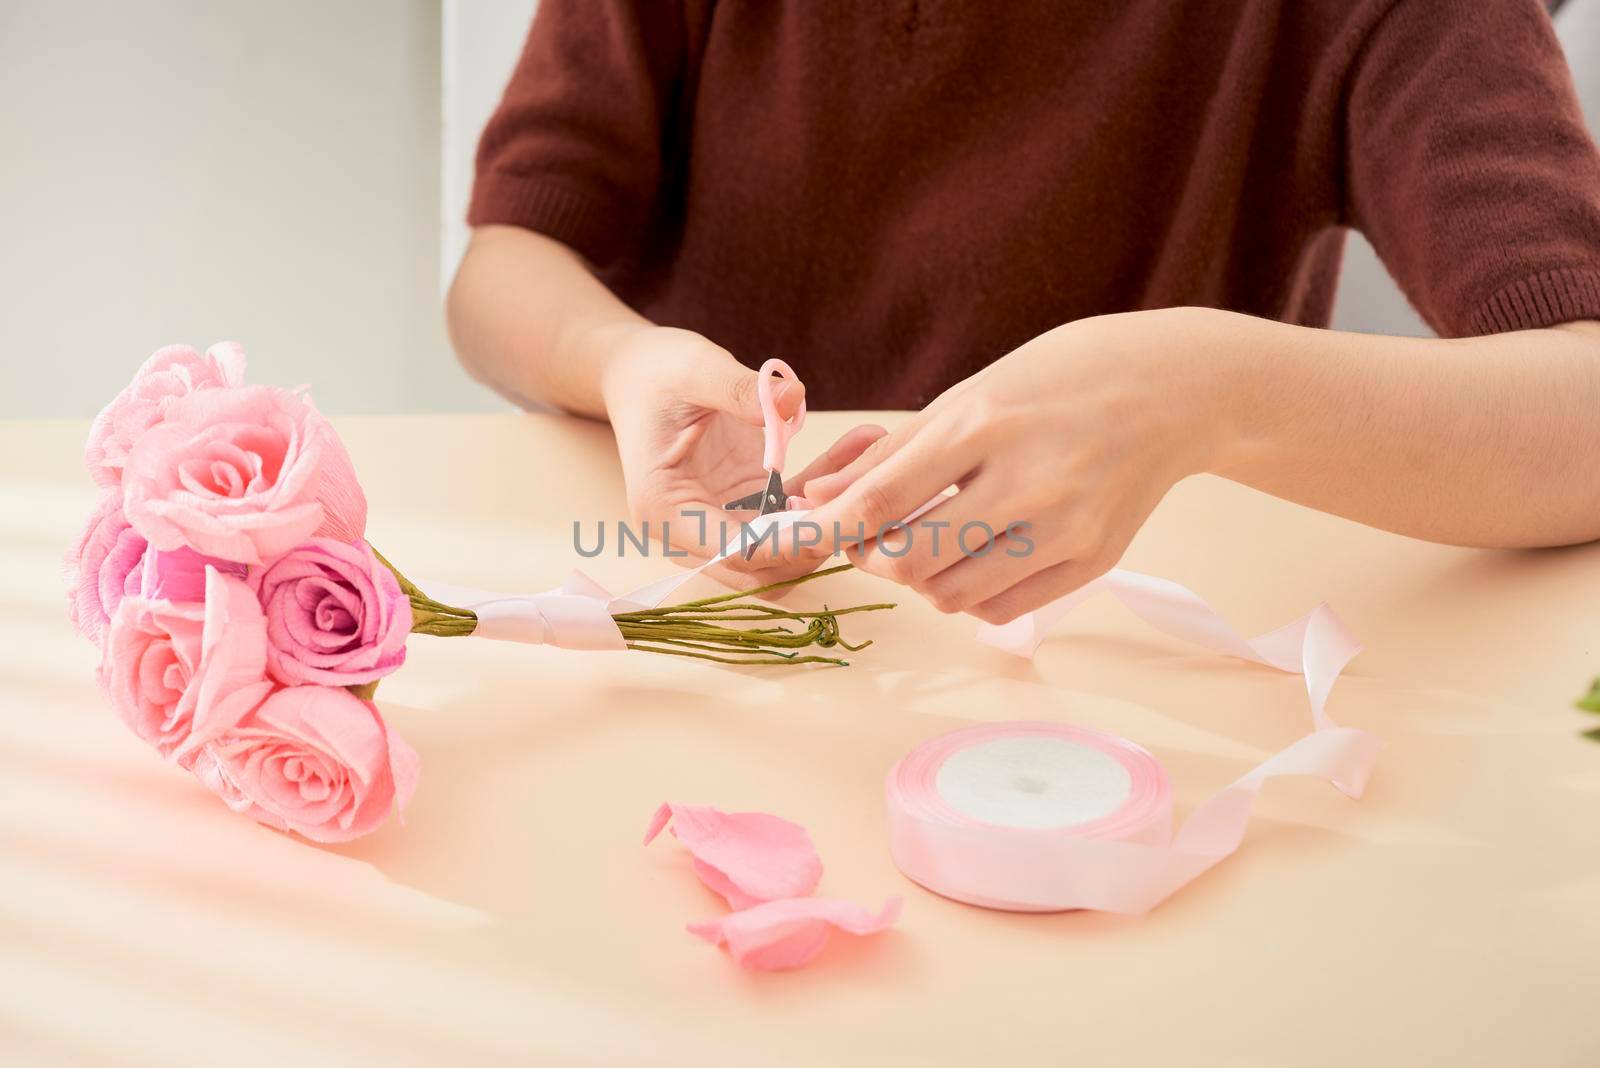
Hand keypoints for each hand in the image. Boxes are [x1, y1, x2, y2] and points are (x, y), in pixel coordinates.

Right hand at [600, 326, 885, 584]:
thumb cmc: (656, 372)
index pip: (734, 552)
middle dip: (816, 539)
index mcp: (665, 510)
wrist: (642, 371)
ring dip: (829, 517)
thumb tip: (792, 398)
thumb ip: (738, 388)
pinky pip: (794, 513)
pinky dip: (828, 491)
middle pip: (764, 567)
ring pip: (786, 549)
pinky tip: (862, 445)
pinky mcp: (747, 506)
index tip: (835, 511)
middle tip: (865, 491)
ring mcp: (721, 522)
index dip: (787, 543)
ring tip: (871, 463)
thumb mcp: (695, 369)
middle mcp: (690, 530)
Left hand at [796, 309, 1236, 621]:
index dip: (825, 531)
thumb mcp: (970, 394)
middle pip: (911, 561)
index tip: (791, 540)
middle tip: (873, 539)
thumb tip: (821, 502)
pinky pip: (1001, 610)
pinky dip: (971, 596)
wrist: (1171, 390)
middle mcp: (1026, 480)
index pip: (881, 499)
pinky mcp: (1093, 561)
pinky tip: (980, 558)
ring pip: (952, 596)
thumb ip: (895, 455)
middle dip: (873, 558)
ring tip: (935, 541)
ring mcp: (1065, 527)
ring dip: (922, 579)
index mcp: (984, 423)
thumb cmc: (1055, 382)